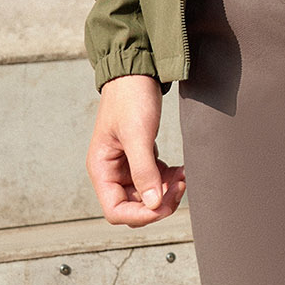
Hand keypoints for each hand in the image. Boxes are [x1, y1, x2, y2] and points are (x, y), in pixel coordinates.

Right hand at [86, 73, 186, 226]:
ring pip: (146, 193)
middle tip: (180, 187)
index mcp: (101, 169)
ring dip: (165, 191)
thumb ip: (144, 170)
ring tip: (183, 176)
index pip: (116, 210)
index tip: (163, 205)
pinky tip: (180, 170)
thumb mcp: (137, 134)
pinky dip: (167, 178)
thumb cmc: (130, 97)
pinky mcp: (140, 155)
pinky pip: (154, 178)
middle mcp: (111, 170)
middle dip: (158, 202)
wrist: (137, 70)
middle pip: (133, 205)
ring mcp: (126, 164)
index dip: (140, 214)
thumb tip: (153, 204)